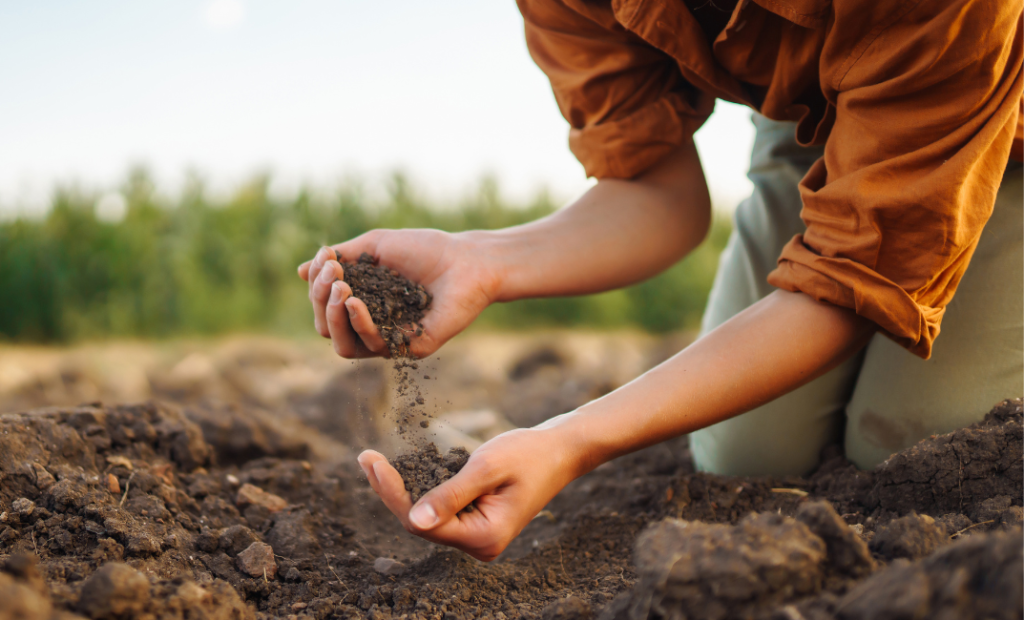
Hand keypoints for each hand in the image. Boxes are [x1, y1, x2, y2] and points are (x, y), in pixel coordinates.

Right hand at [298, 229, 500, 357]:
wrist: (467, 260)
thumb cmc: (425, 249)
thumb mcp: (375, 246)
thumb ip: (340, 258)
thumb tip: (300, 271)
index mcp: (362, 303)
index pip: (324, 306)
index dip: (317, 285)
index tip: (327, 258)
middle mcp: (373, 325)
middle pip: (327, 328)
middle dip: (320, 300)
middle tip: (334, 275)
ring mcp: (390, 339)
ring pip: (343, 346)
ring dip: (332, 316)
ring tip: (341, 288)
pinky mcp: (409, 349)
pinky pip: (373, 347)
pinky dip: (359, 324)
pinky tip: (355, 302)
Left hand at [356, 424, 582, 560]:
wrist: (560, 451)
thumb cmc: (529, 454)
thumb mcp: (487, 467)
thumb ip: (451, 494)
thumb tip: (414, 519)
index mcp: (484, 537)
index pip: (423, 523)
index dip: (393, 494)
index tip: (372, 462)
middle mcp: (479, 544)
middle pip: (420, 523)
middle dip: (391, 491)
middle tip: (365, 457)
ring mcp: (477, 536)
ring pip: (426, 517)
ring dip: (401, 489)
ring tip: (373, 461)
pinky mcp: (475, 521)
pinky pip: (439, 509)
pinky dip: (419, 488)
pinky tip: (399, 469)